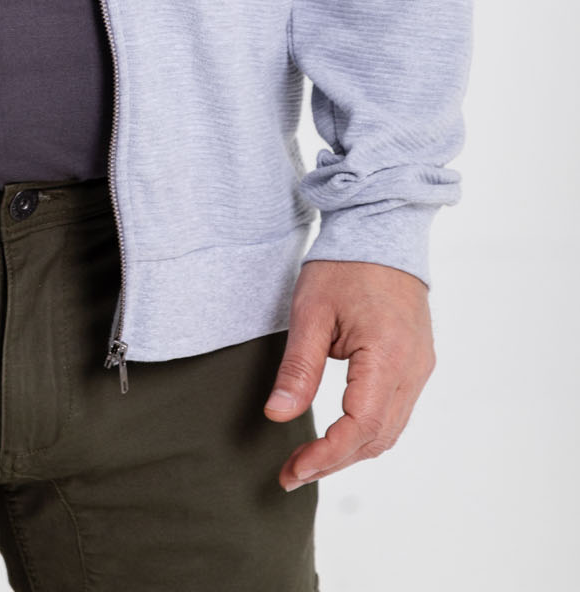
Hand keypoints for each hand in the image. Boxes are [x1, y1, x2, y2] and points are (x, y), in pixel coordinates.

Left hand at [263, 258, 435, 490]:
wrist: (382, 227)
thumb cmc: (345, 263)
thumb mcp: (311, 311)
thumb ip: (299, 368)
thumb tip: (278, 415)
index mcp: (388, 355)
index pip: (361, 426)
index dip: (327, 455)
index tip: (294, 469)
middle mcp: (413, 368)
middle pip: (377, 437)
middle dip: (335, 460)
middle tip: (293, 471)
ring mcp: (420, 366)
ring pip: (390, 429)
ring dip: (352, 449)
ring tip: (310, 459)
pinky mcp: (417, 362)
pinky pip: (396, 410)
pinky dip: (368, 430)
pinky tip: (339, 432)